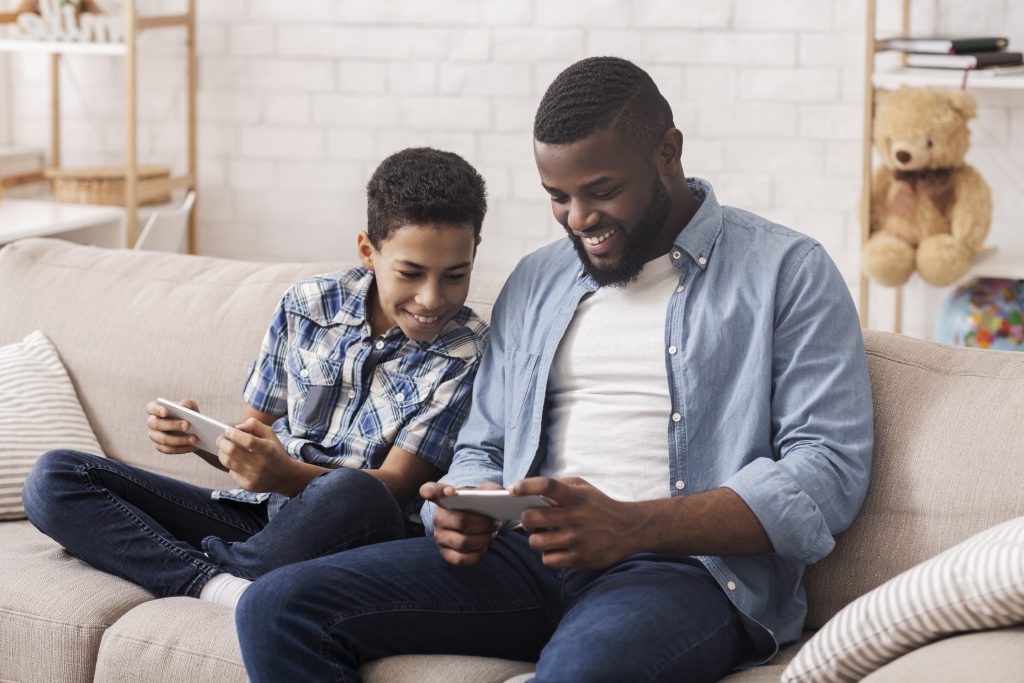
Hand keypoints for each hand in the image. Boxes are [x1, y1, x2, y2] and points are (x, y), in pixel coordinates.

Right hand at [145, 398, 198, 453]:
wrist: (193, 428)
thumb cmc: (188, 413)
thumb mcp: (189, 406)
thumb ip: (186, 404)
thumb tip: (183, 407)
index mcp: (155, 409)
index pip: (151, 408)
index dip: (157, 410)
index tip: (166, 412)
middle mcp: (151, 422)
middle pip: (158, 424)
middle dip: (173, 425)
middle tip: (187, 425)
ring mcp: (154, 436)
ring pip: (164, 439)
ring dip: (180, 440)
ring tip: (194, 439)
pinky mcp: (160, 447)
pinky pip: (169, 449)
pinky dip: (182, 448)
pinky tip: (193, 446)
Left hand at [216, 418, 294, 493]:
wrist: (285, 476)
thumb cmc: (274, 451)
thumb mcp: (270, 434)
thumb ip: (254, 425)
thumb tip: (237, 427)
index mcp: (268, 450)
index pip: (247, 440)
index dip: (234, 434)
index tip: (228, 430)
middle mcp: (260, 464)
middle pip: (232, 451)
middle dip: (222, 442)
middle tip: (220, 438)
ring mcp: (254, 477)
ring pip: (227, 462)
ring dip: (222, 453)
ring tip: (224, 449)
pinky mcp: (248, 486)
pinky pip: (231, 473)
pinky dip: (231, 465)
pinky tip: (236, 462)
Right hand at [421, 481, 502, 566]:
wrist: (476, 521)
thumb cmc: (479, 505)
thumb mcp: (485, 492)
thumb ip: (492, 490)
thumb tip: (503, 495)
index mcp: (444, 498)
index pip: (430, 490)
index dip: (433, 490)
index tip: (450, 491)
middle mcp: (438, 517)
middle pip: (461, 522)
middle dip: (483, 524)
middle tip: (495, 523)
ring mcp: (440, 537)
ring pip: (463, 543)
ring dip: (483, 540)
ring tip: (491, 534)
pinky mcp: (445, 554)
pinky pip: (462, 559)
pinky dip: (478, 554)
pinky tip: (483, 546)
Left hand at [514, 476, 641, 569]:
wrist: (629, 529)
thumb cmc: (600, 506)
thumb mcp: (584, 488)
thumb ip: (559, 486)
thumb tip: (531, 491)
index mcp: (574, 497)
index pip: (547, 486)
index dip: (526, 486)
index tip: (513, 489)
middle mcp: (574, 517)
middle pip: (531, 518)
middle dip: (527, 519)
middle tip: (532, 520)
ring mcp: (576, 540)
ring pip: (536, 542)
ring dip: (536, 539)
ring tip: (544, 535)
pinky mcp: (579, 559)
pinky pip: (548, 560)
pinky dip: (548, 555)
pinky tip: (555, 549)